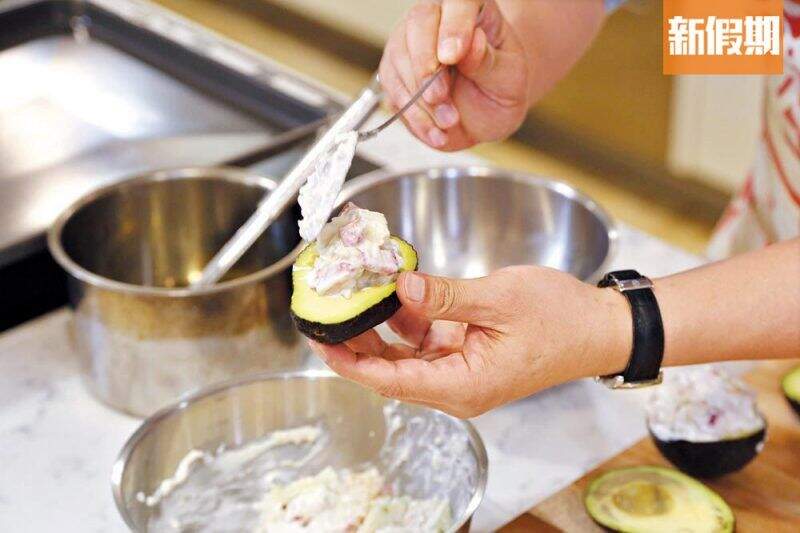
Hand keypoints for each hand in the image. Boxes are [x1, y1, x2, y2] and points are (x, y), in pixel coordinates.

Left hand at [310, 266, 630, 417]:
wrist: (599, 328)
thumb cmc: (562, 320)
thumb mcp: (497, 299)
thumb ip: (443, 296)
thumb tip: (399, 287)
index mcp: (463, 385)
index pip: (388, 381)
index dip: (349, 361)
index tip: (319, 338)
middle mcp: (457, 387)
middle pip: (390, 371)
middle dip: (357, 341)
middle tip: (330, 308)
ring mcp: (462, 374)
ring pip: (404, 357)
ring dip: (381, 329)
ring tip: (358, 295)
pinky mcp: (468, 358)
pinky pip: (425, 345)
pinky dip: (408, 322)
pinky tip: (397, 295)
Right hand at [379, 0, 528, 150]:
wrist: (486, 113)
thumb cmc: (501, 87)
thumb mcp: (509, 77)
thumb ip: (488, 61)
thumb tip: (470, 45)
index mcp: (471, 8)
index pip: (458, 2)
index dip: (454, 26)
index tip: (453, 56)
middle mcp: (436, 18)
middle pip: (418, 23)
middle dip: (426, 65)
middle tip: (440, 97)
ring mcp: (410, 43)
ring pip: (399, 57)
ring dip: (420, 97)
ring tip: (449, 121)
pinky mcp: (395, 72)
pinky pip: (393, 90)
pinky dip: (413, 116)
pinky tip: (436, 132)